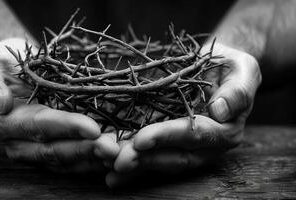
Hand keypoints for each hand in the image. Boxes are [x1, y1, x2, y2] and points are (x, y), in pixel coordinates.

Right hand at [0, 38, 119, 172]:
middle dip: (87, 150)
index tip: (93, 128)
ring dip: (96, 158)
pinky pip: (77, 159)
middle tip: (115, 149)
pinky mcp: (55, 148)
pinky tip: (119, 153)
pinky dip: (97, 157)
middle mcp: (22, 143)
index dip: (67, 128)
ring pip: (70, 160)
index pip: (40, 127)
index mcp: (6, 123)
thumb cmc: (0, 64)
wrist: (13, 70)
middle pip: (57, 150)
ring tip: (122, 153)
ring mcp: (39, 150)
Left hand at [106, 43, 261, 186]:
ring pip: (158, 159)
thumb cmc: (233, 66)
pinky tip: (107, 166)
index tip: (140, 139)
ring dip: (131, 163)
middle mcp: (205, 145)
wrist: (219, 67)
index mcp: (225, 131)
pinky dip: (130, 159)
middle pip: (173, 157)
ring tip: (105, 163)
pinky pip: (149, 152)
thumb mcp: (243, 71)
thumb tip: (221, 110)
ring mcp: (184, 146)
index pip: (194, 135)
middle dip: (143, 159)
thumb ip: (237, 91)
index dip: (167, 137)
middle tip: (115, 160)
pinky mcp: (169, 141)